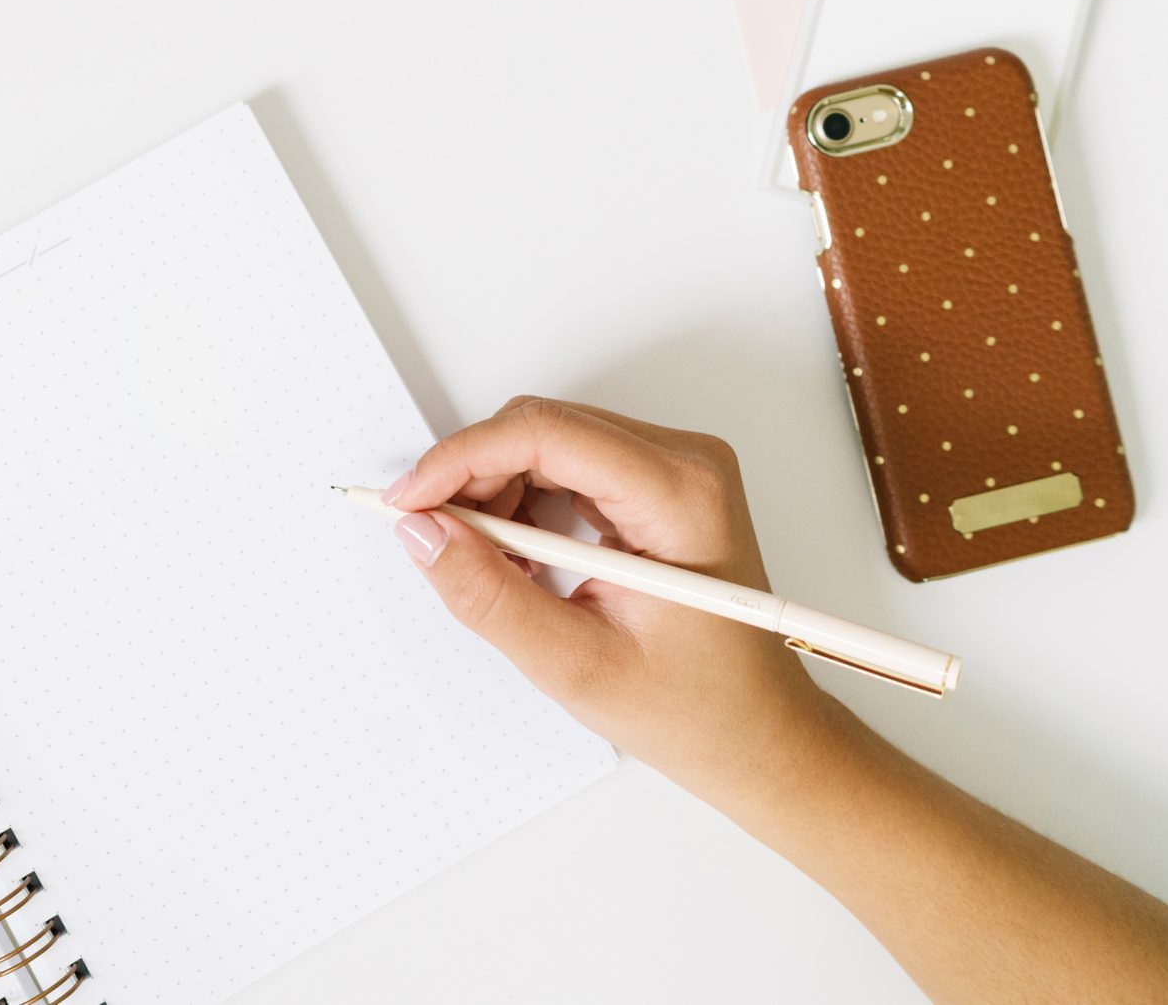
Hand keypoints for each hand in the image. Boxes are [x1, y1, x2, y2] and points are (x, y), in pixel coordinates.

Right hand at [384, 396, 843, 801]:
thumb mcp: (575, 664)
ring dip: (496, 495)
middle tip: (436, 541)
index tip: (407, 502)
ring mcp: (673, 470)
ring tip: (491, 567)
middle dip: (473, 479)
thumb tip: (422, 533)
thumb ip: (490, 595)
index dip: (460, 461)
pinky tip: (520, 560)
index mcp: (680, 495)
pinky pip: (566, 467)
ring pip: (546, 443)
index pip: (545, 434)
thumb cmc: (698, 710)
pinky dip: (524, 505)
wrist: (760, 737)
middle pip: (542, 429)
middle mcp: (684, 463)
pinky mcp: (657, 486)